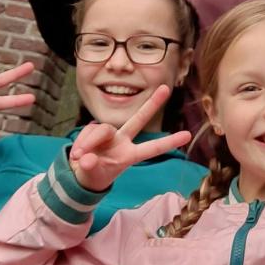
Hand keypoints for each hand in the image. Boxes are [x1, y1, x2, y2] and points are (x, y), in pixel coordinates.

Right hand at [68, 86, 190, 191]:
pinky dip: (81, 142)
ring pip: (102, 130)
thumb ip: (91, 167)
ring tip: (80, 158)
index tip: (188, 135)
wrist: (78, 174)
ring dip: (88, 143)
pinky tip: (76, 154)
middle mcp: (122, 141)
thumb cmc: (93, 176)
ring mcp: (109, 134)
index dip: (168, 142)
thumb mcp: (93, 175)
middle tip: (165, 88)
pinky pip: (87, 131)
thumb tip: (86, 158)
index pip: (152, 148)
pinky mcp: (94, 130)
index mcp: (130, 156)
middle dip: (151, 104)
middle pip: (138, 119)